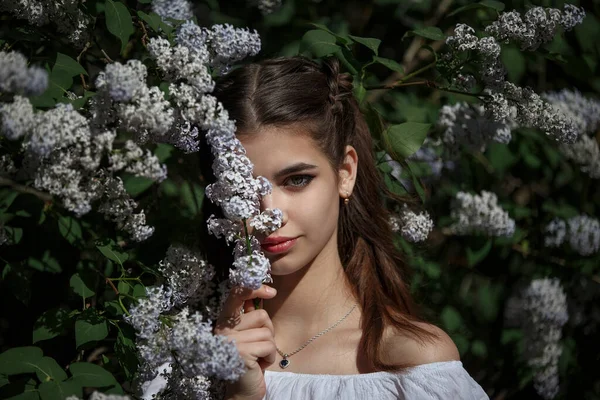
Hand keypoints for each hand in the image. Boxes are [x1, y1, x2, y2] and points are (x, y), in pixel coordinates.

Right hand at [214, 284, 277, 399]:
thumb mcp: (248, 337)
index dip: (254, 289)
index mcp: (223, 322)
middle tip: (259, 347)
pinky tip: (259, 366)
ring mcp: (231, 341)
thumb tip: (260, 293)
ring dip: (269, 347)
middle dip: (268, 331)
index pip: (236, 295)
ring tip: (257, 358)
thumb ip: (249, 317)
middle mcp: (223, 329)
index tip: (271, 291)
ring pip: (267, 332)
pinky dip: (270, 357)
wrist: (242, 391)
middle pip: (261, 315)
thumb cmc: (248, 362)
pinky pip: (269, 346)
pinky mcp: (242, 353)